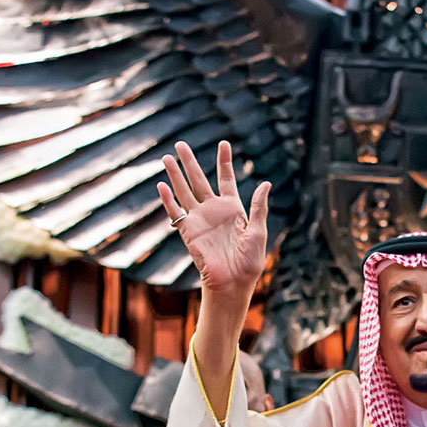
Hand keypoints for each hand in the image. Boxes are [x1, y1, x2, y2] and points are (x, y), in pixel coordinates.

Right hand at [158, 140, 270, 299]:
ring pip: (184, 191)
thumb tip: (265, 183)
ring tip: (166, 157)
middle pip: (199, 180)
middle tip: (180, 144)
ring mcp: (199, 220)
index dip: (224, 162)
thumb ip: (258, 207)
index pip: (226, 179)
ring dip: (175, 175)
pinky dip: (168, 200)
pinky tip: (161, 185)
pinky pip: (176, 213)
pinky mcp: (188, 232)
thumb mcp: (258, 231)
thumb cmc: (249, 262)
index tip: (223, 143)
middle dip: (190, 162)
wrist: (233, 283)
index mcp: (233, 209)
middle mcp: (214, 211)